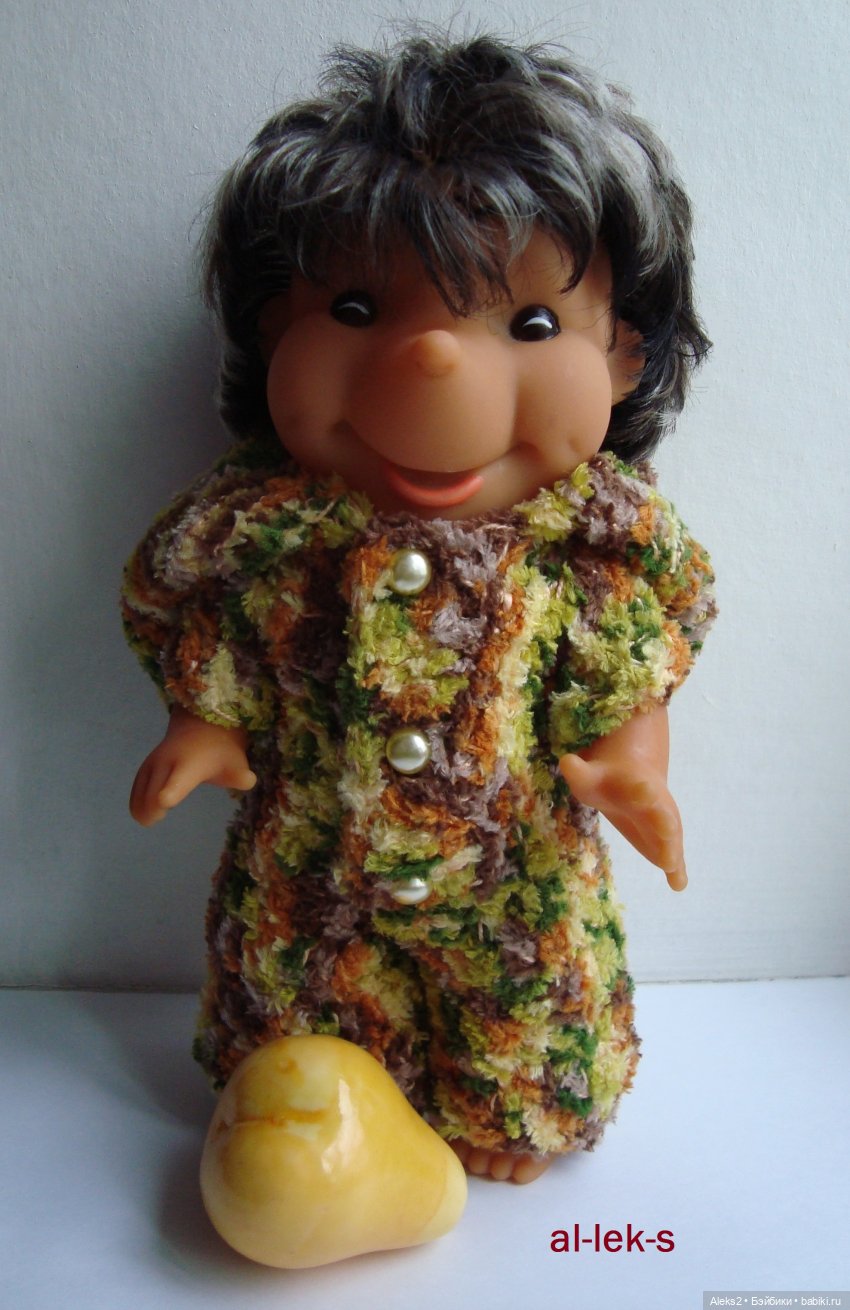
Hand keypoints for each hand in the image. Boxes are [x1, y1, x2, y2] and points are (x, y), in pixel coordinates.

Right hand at [130, 707, 255, 825]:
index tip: (164, 801)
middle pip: (154, 786)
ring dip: (141, 803)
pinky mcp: (148, 765)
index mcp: (190, 764)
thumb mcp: (235, 762)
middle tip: (155, 820)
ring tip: (149, 821)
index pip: (179, 779)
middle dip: (152, 804)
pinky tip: (141, 814)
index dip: (171, 790)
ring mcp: (155, 762)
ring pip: (142, 784)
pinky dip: (137, 799)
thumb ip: (240, 775)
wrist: (202, 726)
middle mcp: (168, 762)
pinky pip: (138, 783)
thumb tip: (249, 780)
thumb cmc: (221, 751)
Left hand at [559, 752, 685, 890]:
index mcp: (636, 785)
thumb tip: (566, 762)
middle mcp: (654, 804)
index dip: (640, 790)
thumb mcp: (590, 776)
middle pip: (660, 812)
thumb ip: (579, 772)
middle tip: (667, 829)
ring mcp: (663, 823)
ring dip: (671, 849)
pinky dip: (677, 871)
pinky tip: (679, 885)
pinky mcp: (664, 842)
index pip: (638, 787)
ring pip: (670, 836)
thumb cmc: (608, 782)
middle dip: (663, 820)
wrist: (634, 782)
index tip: (643, 792)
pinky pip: (672, 856)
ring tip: (671, 864)